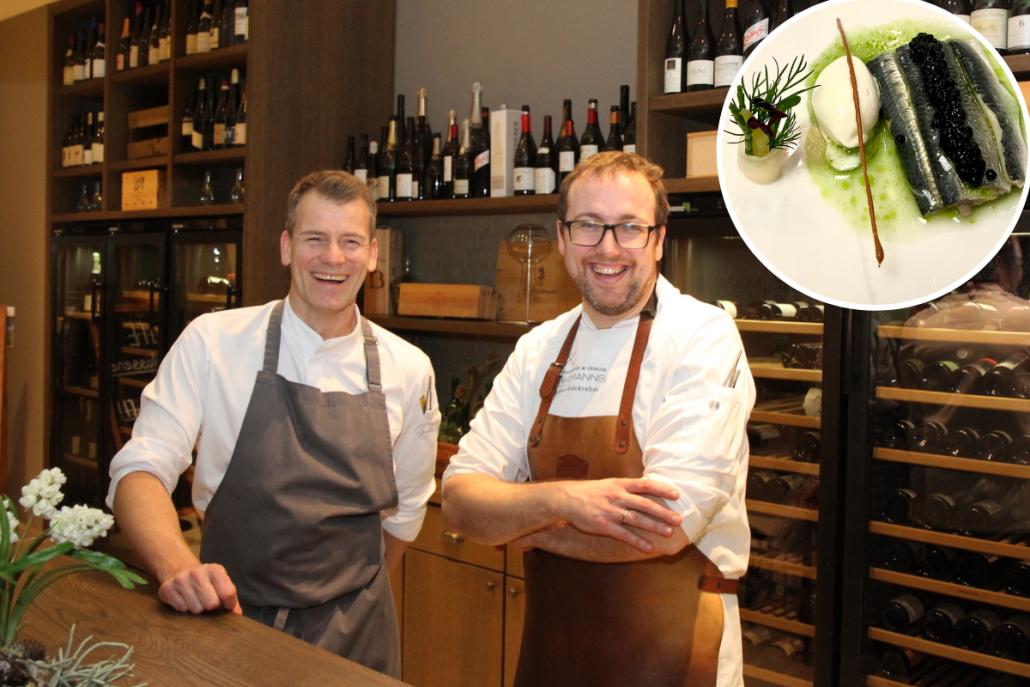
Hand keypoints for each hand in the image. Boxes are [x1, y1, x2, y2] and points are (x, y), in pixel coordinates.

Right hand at [159, 563, 241, 614]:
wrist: (181, 570)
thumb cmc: (207, 582)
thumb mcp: (222, 584)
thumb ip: (232, 599)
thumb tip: (237, 615)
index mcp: (215, 570)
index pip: (228, 593)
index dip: (228, 604)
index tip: (225, 605)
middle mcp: (197, 572)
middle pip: (211, 604)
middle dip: (211, 607)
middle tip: (208, 602)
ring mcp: (180, 580)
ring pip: (196, 609)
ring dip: (197, 609)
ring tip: (196, 599)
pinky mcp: (167, 589)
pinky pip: (181, 609)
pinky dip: (184, 608)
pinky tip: (184, 599)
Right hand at [552, 478, 682, 551]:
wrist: (566, 499)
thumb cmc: (590, 492)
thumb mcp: (608, 484)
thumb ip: (626, 487)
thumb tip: (647, 488)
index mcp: (619, 484)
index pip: (645, 484)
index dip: (662, 488)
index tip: (676, 494)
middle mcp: (617, 496)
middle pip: (645, 504)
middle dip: (663, 512)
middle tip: (679, 519)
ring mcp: (611, 511)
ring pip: (637, 520)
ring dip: (654, 526)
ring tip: (669, 532)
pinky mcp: (604, 525)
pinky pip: (624, 535)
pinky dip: (638, 542)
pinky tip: (649, 547)